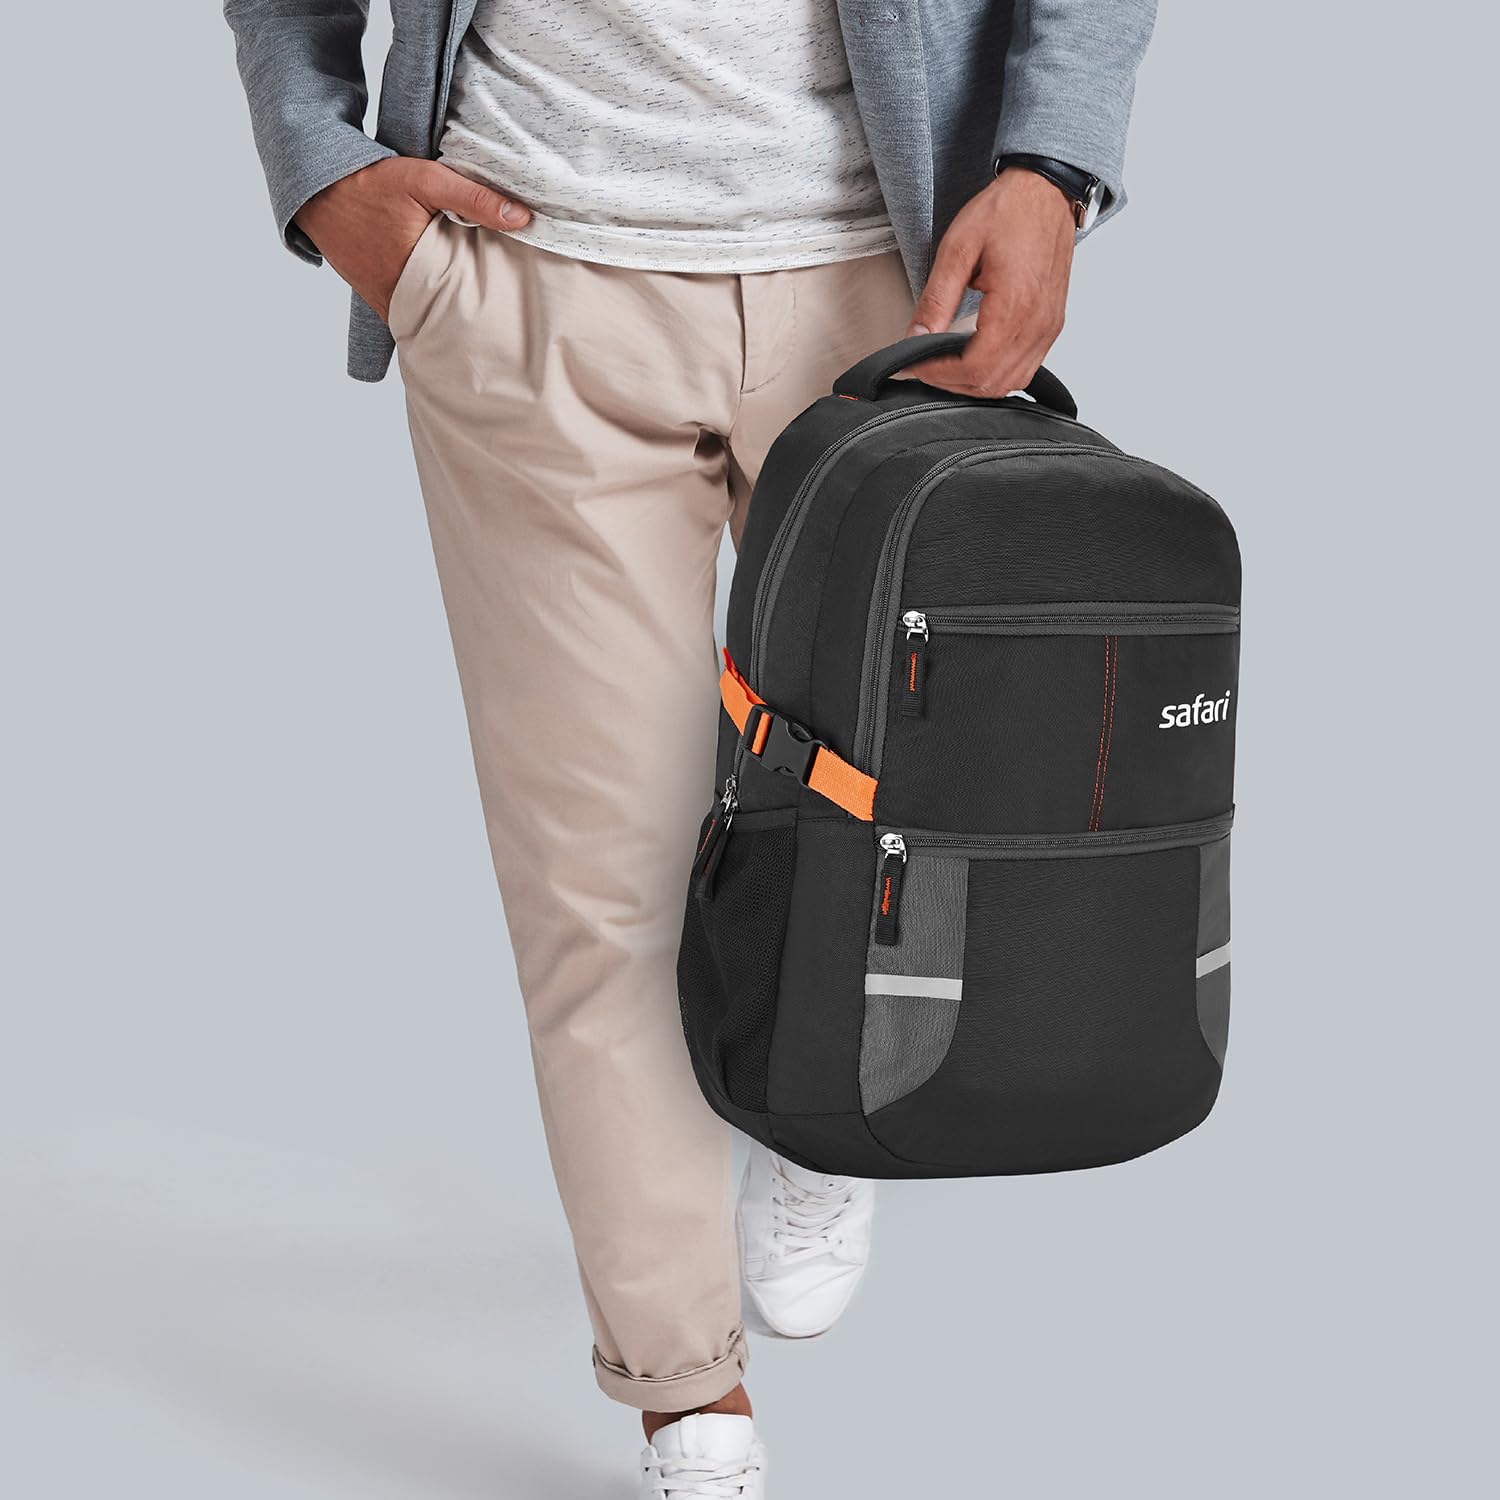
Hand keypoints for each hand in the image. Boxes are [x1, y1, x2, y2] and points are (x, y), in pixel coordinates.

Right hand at [294, 157, 530, 320]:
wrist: (318, 188)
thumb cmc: (369, 183)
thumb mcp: (425, 181)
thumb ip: (473, 198)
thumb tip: (523, 217)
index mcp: (414, 279)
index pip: (462, 313)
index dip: (489, 316)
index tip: (514, 316)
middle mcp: (397, 301)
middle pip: (447, 321)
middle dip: (474, 319)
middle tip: (504, 317)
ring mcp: (384, 304)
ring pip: (428, 319)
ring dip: (450, 314)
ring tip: (481, 309)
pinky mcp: (377, 299)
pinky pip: (410, 311)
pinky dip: (429, 307)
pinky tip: (449, 298)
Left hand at [903, 168, 1075, 396]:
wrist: (1045, 192)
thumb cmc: (1007, 211)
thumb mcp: (958, 249)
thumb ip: (936, 299)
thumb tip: (915, 337)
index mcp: (1015, 305)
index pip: (974, 367)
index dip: (939, 374)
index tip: (915, 366)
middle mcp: (1038, 323)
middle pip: (991, 383)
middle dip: (952, 382)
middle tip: (925, 367)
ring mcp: (1048, 327)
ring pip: (1010, 383)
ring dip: (974, 383)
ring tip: (946, 366)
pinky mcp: (1052, 325)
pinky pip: (1025, 368)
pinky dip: (997, 374)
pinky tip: (975, 359)